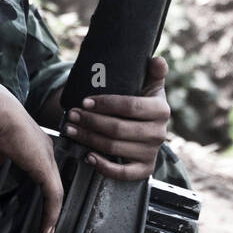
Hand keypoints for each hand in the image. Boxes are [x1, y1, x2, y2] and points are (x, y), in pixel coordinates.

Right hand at [0, 83, 62, 232]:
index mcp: (35, 142)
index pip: (45, 169)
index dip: (44, 187)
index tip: (39, 204)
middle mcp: (45, 149)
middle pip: (54, 182)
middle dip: (52, 205)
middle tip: (46, 224)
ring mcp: (47, 157)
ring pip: (56, 191)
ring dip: (51, 213)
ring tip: (46, 230)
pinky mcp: (45, 167)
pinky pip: (53, 196)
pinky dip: (50, 213)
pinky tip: (46, 227)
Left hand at [65, 55, 169, 181]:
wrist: (151, 128)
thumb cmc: (145, 103)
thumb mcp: (152, 85)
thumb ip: (155, 71)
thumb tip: (157, 60)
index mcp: (161, 110)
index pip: (130, 106)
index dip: (106, 104)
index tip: (84, 101)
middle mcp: (159, 133)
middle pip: (118, 128)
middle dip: (91, 121)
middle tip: (72, 115)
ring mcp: (152, 153)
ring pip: (114, 148)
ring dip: (89, 139)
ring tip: (71, 130)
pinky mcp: (145, 169)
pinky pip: (123, 173)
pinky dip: (103, 166)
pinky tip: (88, 156)